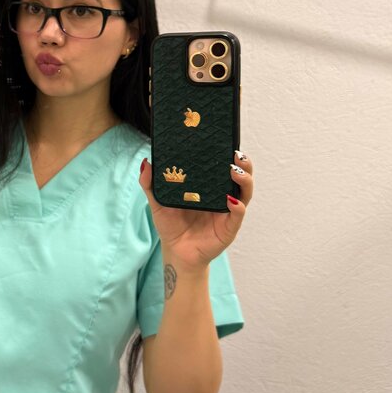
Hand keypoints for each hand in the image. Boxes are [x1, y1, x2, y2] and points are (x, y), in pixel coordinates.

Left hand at [138, 151, 252, 269]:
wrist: (176, 252)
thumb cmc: (171, 225)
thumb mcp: (158, 202)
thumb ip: (150, 184)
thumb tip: (146, 162)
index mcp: (209, 186)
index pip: (223, 165)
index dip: (227, 152)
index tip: (225, 140)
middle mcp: (222, 195)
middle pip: (241, 176)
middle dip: (243, 163)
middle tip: (236, 153)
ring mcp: (228, 211)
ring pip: (245, 192)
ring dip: (244, 180)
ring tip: (235, 171)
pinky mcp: (229, 227)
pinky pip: (238, 214)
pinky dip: (237, 206)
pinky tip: (230, 200)